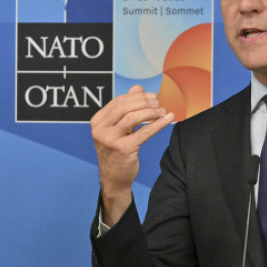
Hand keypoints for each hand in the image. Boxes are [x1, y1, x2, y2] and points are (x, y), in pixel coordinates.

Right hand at [90, 85, 174, 225]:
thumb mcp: (117, 129)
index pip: (118, 101)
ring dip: (151, 112)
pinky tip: (168, 119)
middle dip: (144, 102)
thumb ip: (126, 108)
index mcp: (98, 122)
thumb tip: (137, 88)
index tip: (152, 97)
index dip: (137, 96)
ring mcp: (110, 140)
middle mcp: (101, 130)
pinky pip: (144, 132)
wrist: (113, 179)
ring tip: (162, 112)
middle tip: (158, 103)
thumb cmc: (116, 152)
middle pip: (125, 106)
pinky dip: (158, 124)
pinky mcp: (123, 149)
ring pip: (133, 117)